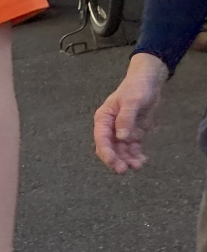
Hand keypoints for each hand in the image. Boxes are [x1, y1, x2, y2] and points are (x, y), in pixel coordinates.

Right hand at [94, 51, 167, 172]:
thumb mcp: (131, 101)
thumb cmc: (137, 87)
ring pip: (122, 151)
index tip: (113, 162)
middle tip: (124, 169)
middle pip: (110, 148)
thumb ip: (125, 119)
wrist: (150, 81)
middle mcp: (110, 128)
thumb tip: (121, 137)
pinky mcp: (134, 134)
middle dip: (116, 160)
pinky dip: (136, 155)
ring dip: (128, 160)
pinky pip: (133, 148)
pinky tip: (143, 160)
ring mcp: (122, 132)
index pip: (101, 139)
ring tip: (138, 165)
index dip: (106, 152)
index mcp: (103, 119)